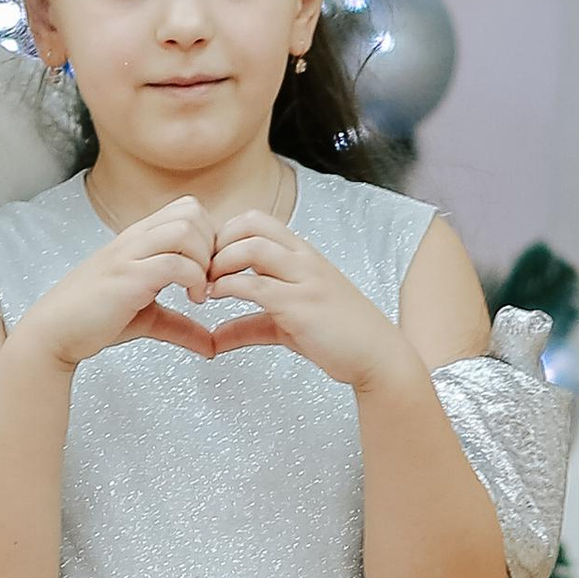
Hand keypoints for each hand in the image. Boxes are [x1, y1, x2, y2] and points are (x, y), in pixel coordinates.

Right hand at [11, 194, 219, 371]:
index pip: (185, 209)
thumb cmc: (92, 320)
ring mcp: (128, 255)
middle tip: (209, 279)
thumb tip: (212, 347)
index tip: (208, 271)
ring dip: (203, 259)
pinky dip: (194, 280)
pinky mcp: (127, 278)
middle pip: (190, 211)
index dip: (209, 236)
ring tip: (200, 290)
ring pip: (185, 230)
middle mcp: (133, 240)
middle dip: (211, 244)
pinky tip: (193, 301)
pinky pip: (174, 263)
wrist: (52, 333)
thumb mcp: (147, 318)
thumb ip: (181, 326)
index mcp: (137, 240)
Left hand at [203, 210, 414, 389]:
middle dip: (217, 242)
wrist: (377, 355)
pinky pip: (256, 285)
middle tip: (201, 270)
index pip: (256, 221)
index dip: (224, 235)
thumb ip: (249, 325)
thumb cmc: (337, 336)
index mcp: (302, 254)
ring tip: (206, 286)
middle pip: (250, 224)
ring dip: (220, 263)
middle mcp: (304, 259)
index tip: (208, 262)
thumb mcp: (286, 325)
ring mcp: (304, 279)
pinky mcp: (301, 305)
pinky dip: (228, 288)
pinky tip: (215, 299)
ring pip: (251, 248)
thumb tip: (213, 340)